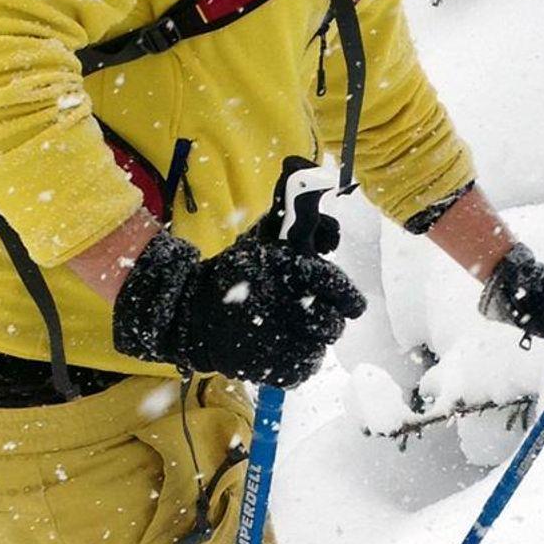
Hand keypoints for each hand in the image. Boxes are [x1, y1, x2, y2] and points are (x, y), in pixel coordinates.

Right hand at [111, 231, 366, 386]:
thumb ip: (290, 213)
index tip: (352, 304)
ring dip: (314, 339)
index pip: (332, 286)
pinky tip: (288, 348)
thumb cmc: (232, 274)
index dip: (346, 296)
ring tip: (299, 331)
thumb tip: (308, 174)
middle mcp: (286, 308)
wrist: (192, 314)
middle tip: (320, 316)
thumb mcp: (261, 241)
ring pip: (320, 347)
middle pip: (331, 323)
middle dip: (329, 319)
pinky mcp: (270, 369)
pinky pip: (303, 368)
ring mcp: (278, 343)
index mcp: (286, 274)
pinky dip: (300, 361)